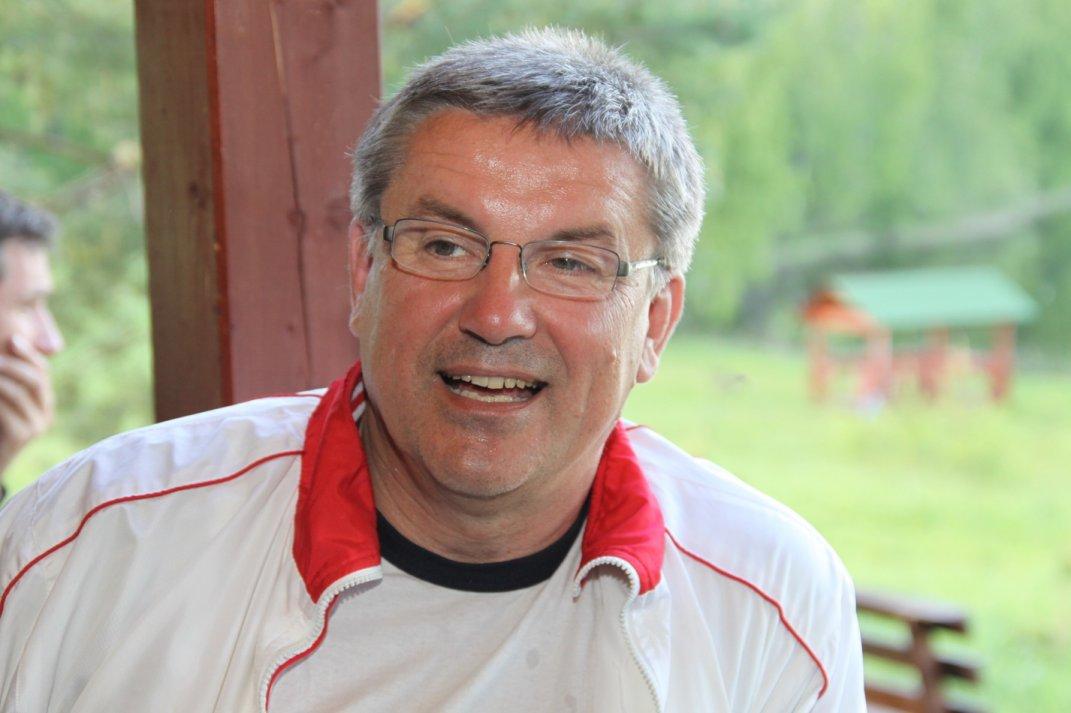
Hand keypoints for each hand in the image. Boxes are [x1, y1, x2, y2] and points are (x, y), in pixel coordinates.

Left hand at [0, 334, 54, 475]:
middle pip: (37, 380)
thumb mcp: (2, 401)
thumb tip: (11, 344)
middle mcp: (45, 413)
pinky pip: (7, 411)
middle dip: (14, 364)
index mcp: (42, 401)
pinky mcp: (22, 437)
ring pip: (20, 393)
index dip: (29, 354)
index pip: (43, 371)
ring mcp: (36, 427)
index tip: (13, 339)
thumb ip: (8, 382)